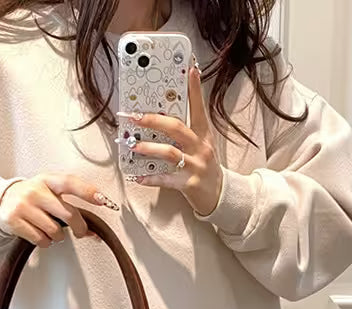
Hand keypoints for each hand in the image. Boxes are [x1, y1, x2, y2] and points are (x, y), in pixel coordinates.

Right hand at [0, 173, 119, 247]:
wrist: (0, 201)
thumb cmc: (32, 198)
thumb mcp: (49, 194)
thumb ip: (70, 208)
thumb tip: (94, 231)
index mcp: (47, 180)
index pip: (70, 183)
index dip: (87, 191)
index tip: (102, 200)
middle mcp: (35, 191)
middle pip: (67, 214)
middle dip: (79, 227)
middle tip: (80, 232)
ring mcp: (23, 205)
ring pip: (55, 231)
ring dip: (58, 236)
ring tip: (51, 229)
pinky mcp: (14, 221)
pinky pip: (41, 240)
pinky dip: (45, 242)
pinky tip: (39, 234)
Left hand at [118, 67, 222, 215]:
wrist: (219, 195)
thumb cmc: (204, 167)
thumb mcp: (200, 145)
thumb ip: (185, 131)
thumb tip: (161, 116)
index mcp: (203, 135)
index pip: (198, 108)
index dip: (194, 89)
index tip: (190, 69)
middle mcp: (200, 148)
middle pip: (177, 128)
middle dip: (154, 120)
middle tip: (135, 116)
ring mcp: (195, 166)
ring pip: (170, 153)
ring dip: (149, 149)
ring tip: (133, 146)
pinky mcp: (188, 184)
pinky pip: (167, 180)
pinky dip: (151, 178)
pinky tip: (138, 177)